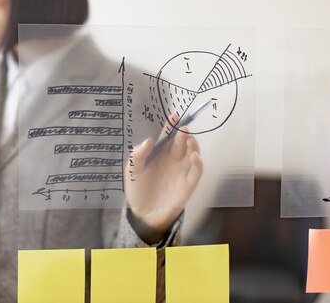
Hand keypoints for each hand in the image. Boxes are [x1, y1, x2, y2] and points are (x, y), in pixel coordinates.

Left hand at [124, 116, 202, 242]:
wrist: (143, 214)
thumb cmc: (137, 190)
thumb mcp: (132, 170)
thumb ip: (138, 155)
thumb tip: (149, 140)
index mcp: (159, 154)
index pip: (167, 136)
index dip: (171, 126)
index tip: (174, 115)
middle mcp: (172, 160)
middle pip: (181, 142)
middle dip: (183, 133)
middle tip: (183, 127)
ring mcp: (181, 171)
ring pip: (192, 154)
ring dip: (193, 145)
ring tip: (189, 139)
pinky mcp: (188, 185)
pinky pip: (196, 172)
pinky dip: (198, 163)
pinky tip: (193, 157)